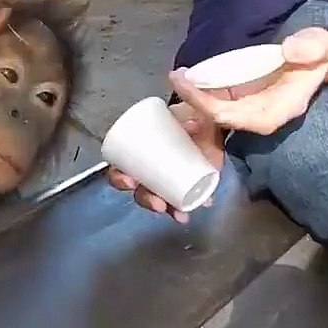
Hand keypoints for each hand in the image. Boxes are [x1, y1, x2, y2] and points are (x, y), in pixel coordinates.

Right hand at [104, 101, 225, 223]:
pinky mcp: (188, 184)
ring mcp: (169, 179)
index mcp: (138, 152)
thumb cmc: (185, 117)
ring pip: (161, 199)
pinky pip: (184, 200)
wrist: (208, 123)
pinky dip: (190, 206)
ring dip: (168, 209)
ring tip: (178, 213)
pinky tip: (196, 209)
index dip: (119, 178)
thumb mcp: (181, 113)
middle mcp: (150, 169)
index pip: (119, 168)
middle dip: (146, 200)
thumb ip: (186, 116)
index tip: (130, 181)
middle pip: (140, 190)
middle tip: (157, 203)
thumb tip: (192, 124)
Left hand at [169, 28, 327, 136]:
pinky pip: (215, 104)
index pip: (236, 116)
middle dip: (192, 107)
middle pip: (219, 121)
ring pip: (213, 117)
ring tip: (172, 83)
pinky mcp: (242, 99)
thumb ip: (313, 46)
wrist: (324, 59)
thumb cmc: (320, 53)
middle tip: (173, 81)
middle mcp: (260, 115)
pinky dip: (197, 97)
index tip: (184, 82)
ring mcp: (249, 109)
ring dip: (190, 106)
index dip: (207, 104)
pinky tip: (181, 83)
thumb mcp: (323, 45)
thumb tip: (291, 50)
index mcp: (278, 109)